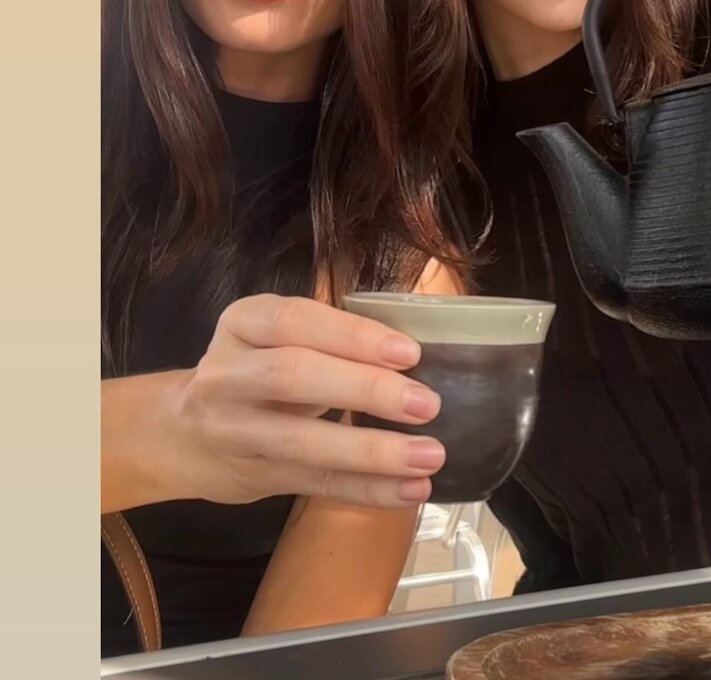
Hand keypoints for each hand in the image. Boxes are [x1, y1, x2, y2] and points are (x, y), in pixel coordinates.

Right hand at [164, 294, 444, 507]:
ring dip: (373, 451)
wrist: (180, 433)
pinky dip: (366, 489)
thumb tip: (415, 355)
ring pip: (303, 442)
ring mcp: (235, 431)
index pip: (295, 321)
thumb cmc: (255, 369)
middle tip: (426, 404)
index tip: (409, 353)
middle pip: (294, 377)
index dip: (352, 336)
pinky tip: (410, 490)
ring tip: (430, 455)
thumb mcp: (274, 338)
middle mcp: (229, 375)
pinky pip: (314, 484)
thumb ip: (329, 339)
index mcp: (243, 323)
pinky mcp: (253, 477)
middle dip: (365, 390)